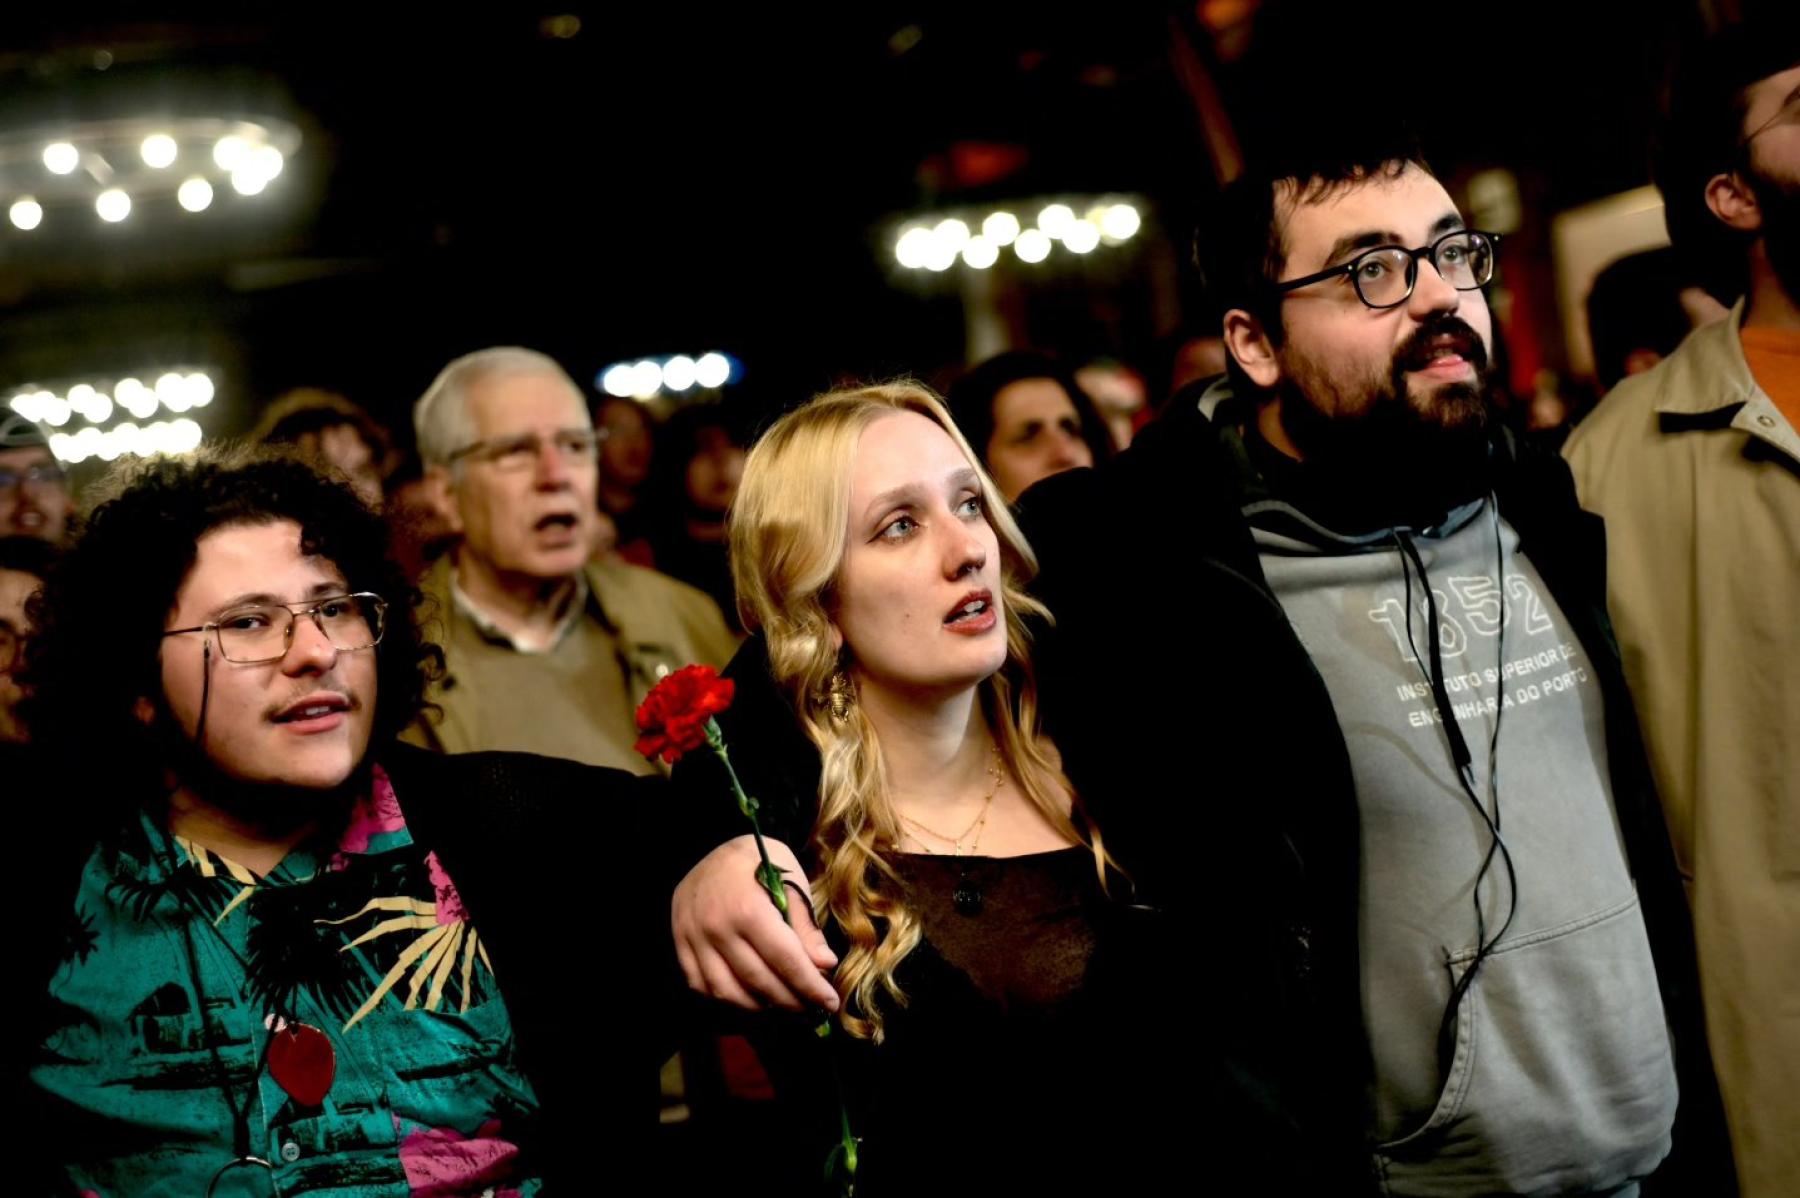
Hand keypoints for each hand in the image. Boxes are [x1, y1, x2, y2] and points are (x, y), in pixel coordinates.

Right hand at [672, 834, 839, 1012]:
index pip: (786, 961)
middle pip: (759, 982)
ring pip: (727, 992)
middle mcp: (717, 927)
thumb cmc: (758, 860)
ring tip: (782, 1004)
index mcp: (748, 908)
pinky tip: (750, 997)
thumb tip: (825, 965)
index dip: (810, 986)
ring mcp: (693, 938)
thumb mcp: (790, 880)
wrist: (709, 845)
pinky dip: (727, 999)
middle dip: (790, 1001)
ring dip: (759, 1007)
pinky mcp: (680, 944)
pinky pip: (702, 986)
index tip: (830, 1002)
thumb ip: (805, 926)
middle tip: (810, 1007)